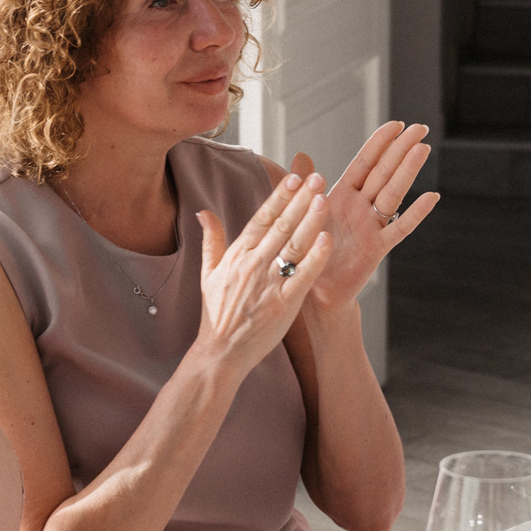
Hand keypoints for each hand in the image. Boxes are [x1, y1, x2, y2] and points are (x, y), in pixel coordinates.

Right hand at [192, 172, 332, 376]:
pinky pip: (302, 275)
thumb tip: (203, 211)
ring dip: (310, 220)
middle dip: (300, 199)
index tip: (294, 177)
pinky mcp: (283, 303)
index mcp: (237, 254)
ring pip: (293, 245)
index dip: (279, 196)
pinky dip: (315, 257)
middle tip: (317, 177)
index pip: (261, 217)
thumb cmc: (217, 314)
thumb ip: (211, 239)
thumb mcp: (207, 273)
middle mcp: (253, 264)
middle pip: (281, 225)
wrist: (220, 352)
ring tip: (324, 198)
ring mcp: (268, 283)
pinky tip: (327, 239)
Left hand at [291, 122, 439, 312]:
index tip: (397, 123)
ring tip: (423, 149)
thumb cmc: (308, 251)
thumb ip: (304, 185)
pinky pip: (399, 229)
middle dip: (401, 149)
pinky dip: (415, 214)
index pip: (364, 163)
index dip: (380, 143)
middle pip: (384, 172)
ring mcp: (371, 226)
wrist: (312, 290)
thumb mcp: (302, 213)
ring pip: (393, 193)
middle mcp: (360, 207)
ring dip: (408, 171)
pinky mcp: (377, 248)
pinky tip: (431, 197)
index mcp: (341, 195)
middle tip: (420, 128)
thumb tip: (300, 154)